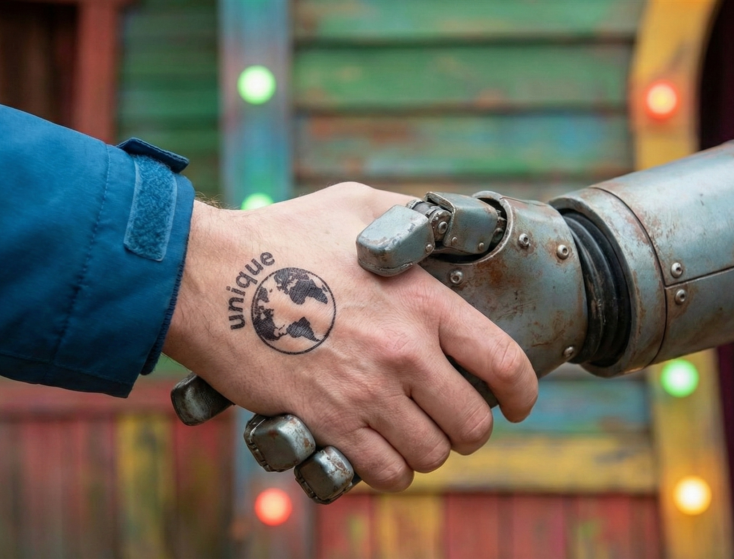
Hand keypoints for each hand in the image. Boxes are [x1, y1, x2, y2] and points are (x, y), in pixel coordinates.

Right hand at [162, 183, 537, 491]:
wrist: (209, 277)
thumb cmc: (282, 236)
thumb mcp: (358, 206)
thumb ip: (412, 219)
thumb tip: (446, 227)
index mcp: (424, 303)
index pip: (504, 364)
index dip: (524, 393)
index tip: (519, 405)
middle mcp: (405, 353)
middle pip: (472, 423)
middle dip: (470, 431)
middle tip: (452, 423)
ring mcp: (366, 393)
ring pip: (429, 455)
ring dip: (427, 453)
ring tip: (412, 437)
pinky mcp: (326, 422)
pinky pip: (382, 473)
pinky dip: (389, 472)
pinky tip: (379, 455)